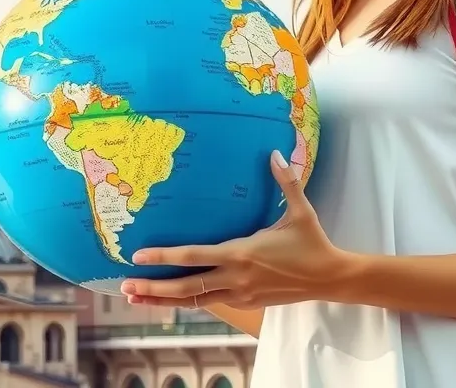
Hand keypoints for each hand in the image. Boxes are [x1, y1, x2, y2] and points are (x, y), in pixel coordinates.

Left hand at [121, 151, 346, 308]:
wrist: (330, 278)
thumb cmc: (312, 243)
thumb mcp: (300, 210)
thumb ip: (286, 181)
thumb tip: (275, 152)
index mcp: (241, 254)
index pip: (194, 257)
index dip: (164, 257)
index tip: (139, 255)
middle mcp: (235, 278)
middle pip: (186, 288)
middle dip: (153, 288)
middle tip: (125, 287)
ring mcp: (239, 294)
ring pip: (194, 301)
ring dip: (164, 300)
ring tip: (135, 297)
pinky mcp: (245, 303)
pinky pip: (210, 303)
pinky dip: (188, 301)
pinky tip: (171, 299)